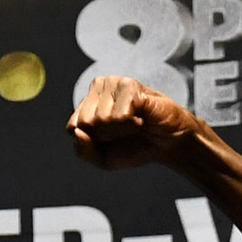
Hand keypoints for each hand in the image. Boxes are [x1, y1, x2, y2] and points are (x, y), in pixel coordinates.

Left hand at [69, 75, 202, 170]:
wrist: (168, 145)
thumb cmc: (136, 147)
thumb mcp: (104, 158)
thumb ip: (84, 151)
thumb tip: (76, 133)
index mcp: (88, 102)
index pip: (73, 126)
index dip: (93, 142)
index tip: (110, 140)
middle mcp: (99, 87)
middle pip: (85, 123)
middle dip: (105, 136)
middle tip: (124, 131)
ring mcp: (115, 83)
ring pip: (101, 119)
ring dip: (121, 130)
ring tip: (134, 124)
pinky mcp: (131, 85)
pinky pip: (119, 115)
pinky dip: (132, 125)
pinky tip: (142, 118)